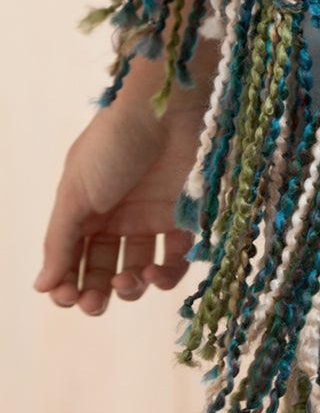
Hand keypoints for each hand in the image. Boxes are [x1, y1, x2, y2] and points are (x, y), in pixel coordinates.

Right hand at [34, 42, 215, 314]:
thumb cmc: (113, 143)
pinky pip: (175, 260)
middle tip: (93, 303)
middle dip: (96, 294)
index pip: (72, 259)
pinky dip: (164, 276)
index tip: (67, 296)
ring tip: (127, 282)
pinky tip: (152, 273)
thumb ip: (60, 241)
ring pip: (139, 271)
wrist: (166, 109)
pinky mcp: (185, 218)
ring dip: (130, 289)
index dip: (68, 283)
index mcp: (85, 210)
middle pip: (105, 270)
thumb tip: (41, 287)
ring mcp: (152, 218)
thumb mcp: (74, 192)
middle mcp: (118, 217)